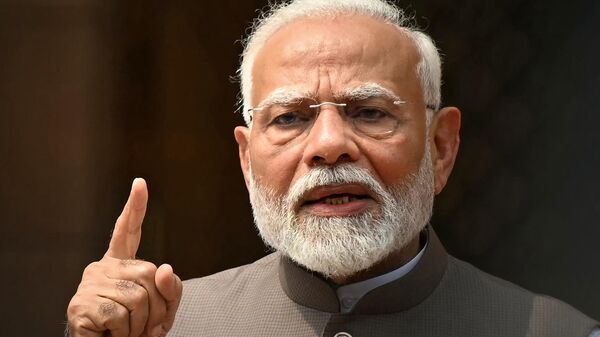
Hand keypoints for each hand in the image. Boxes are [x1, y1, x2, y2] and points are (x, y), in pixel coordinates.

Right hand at [67, 178, 182, 336]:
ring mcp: (89, 285)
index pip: (128, 231)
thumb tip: (164, 268)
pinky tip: (112, 334)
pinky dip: (124, 332)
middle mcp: (102, 268)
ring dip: (141, 324)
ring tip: (126, 331)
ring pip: (137, 297)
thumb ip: (169, 289)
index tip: (140, 183)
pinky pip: (119, 315)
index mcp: (120, 264)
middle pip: (150, 273)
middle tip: (144, 326)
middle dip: (158, 307)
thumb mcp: (161, 309)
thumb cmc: (133, 329)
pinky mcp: (81, 305)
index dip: (136, 208)